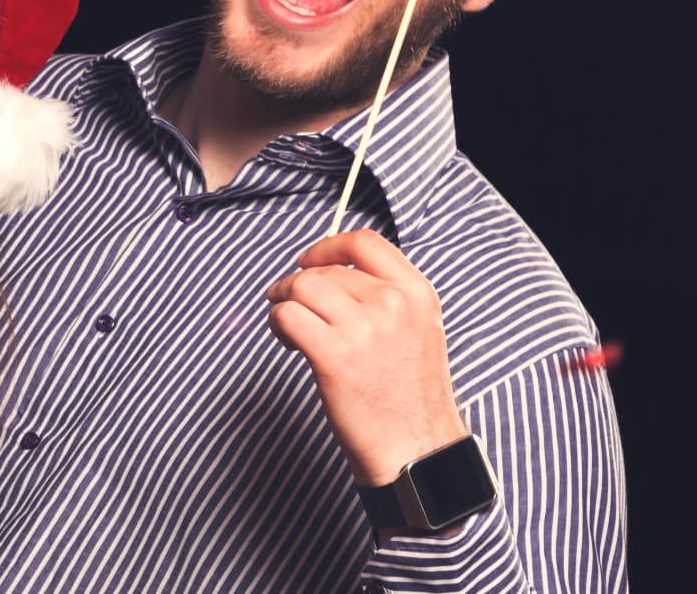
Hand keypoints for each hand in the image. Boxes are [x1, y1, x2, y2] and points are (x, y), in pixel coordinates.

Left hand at [265, 229, 468, 488]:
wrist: (418, 454)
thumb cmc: (410, 399)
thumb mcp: (417, 331)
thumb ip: (384, 297)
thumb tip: (328, 271)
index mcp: (418, 294)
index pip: (364, 242)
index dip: (327, 247)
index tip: (308, 261)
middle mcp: (393, 304)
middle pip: (323, 270)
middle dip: (299, 287)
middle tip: (291, 310)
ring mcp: (364, 328)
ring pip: (300, 288)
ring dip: (284, 303)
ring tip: (290, 329)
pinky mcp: (334, 355)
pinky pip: (286, 316)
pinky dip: (278, 324)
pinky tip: (287, 343)